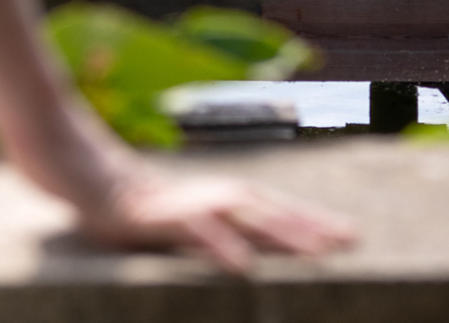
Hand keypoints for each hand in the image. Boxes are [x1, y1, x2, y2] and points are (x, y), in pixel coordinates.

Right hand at [73, 160, 358, 273]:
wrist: (94, 181)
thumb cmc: (151, 207)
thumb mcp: (196, 219)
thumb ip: (230, 229)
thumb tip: (267, 250)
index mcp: (225, 197)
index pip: (279, 209)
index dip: (316, 221)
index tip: (354, 235)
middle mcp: (216, 195)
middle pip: (273, 212)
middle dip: (312, 227)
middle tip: (351, 240)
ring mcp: (193, 204)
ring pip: (246, 218)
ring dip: (282, 233)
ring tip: (316, 252)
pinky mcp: (164, 218)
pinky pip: (198, 234)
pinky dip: (223, 246)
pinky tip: (244, 266)